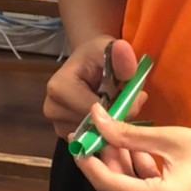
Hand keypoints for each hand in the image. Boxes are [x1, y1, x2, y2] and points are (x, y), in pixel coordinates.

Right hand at [43, 36, 155, 178]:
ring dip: (112, 126)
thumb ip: (121, 56)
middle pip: (95, 127)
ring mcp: (57, 125)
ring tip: (118, 105)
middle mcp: (52, 109)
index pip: (97, 113)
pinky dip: (106, 131)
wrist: (88, 62)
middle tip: (131, 100)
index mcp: (59, 89)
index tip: (138, 96)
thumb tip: (124, 50)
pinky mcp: (65, 134)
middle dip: (117, 118)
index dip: (122, 108)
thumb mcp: (111, 50)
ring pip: (96, 136)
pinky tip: (109, 116)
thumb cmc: (98, 55)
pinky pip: (93, 140)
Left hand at [75, 108, 190, 190]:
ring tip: (117, 137)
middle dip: (102, 163)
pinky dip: (135, 180)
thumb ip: (130, 135)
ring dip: (119, 170)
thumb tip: (96, 119)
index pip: (108, 184)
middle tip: (97, 133)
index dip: (88, 160)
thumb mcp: (173, 140)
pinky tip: (136, 154)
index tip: (77, 136)